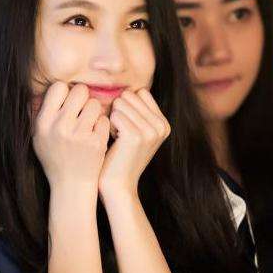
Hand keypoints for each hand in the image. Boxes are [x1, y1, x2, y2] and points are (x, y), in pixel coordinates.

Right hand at [33, 82, 109, 199]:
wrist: (71, 185)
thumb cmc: (54, 157)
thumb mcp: (38, 137)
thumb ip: (39, 112)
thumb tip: (44, 87)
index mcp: (43, 123)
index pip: (58, 87)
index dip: (65, 92)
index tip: (67, 102)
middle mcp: (60, 127)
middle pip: (80, 90)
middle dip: (83, 98)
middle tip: (82, 109)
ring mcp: (80, 135)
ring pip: (94, 104)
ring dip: (94, 111)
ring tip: (88, 123)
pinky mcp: (97, 143)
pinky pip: (105, 119)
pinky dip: (102, 125)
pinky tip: (95, 135)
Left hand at [99, 89, 169, 203]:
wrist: (117, 186)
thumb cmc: (119, 156)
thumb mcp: (136, 131)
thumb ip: (137, 110)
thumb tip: (125, 86)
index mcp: (164, 124)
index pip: (140, 92)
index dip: (126, 107)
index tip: (125, 128)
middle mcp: (161, 126)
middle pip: (129, 95)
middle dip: (118, 112)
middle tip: (119, 136)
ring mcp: (151, 131)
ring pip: (120, 103)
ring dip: (112, 119)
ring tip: (117, 140)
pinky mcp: (136, 136)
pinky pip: (114, 114)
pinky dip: (107, 126)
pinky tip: (113, 142)